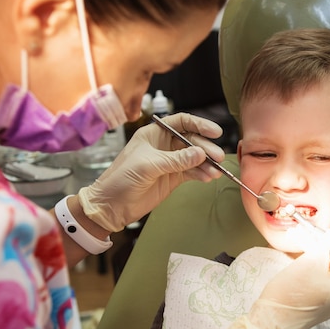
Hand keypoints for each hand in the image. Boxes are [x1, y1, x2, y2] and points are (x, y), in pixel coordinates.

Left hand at [78, 113, 224, 231]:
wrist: (111, 206)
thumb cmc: (121, 179)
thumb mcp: (148, 165)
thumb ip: (175, 159)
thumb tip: (200, 153)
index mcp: (154, 134)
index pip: (181, 122)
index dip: (199, 125)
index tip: (215, 132)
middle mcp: (164, 145)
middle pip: (191, 141)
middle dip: (206, 148)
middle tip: (218, 157)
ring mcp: (169, 162)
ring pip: (194, 158)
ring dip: (206, 163)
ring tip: (216, 171)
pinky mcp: (173, 178)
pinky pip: (192, 172)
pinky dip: (201, 174)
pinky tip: (208, 178)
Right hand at [228, 226, 329, 328]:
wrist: (271, 322)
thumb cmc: (292, 293)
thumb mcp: (312, 261)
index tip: (327, 238)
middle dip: (325, 252)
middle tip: (310, 242)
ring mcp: (328, 306)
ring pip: (327, 276)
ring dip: (315, 261)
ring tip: (301, 253)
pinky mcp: (315, 308)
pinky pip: (318, 286)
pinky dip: (310, 274)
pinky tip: (297, 270)